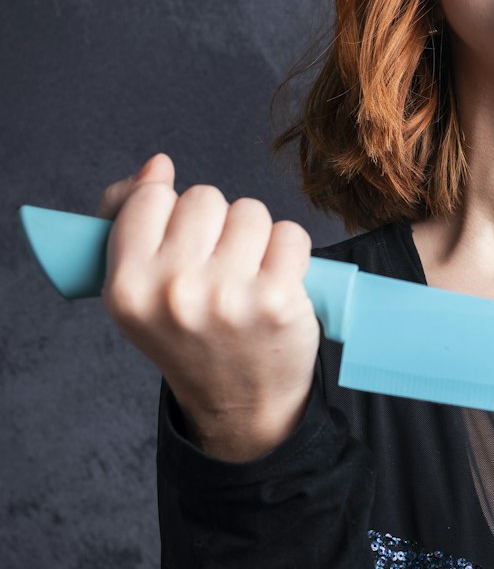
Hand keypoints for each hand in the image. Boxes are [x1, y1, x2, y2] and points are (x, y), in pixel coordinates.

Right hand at [98, 154, 319, 460]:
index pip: (150, 197)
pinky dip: (290, 251)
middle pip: (205, 198)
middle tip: (218, 268)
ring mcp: (228, 296)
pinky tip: (277, 281)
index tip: (180, 242)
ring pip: (250, 211)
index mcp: (127, 286)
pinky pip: (290, 233)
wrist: (239, 404)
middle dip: (217, 224)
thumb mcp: (138, 290)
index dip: (171, 212)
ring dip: (255, 235)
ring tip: (247, 276)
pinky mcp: (278, 300)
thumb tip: (156, 164)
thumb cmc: (189, 334)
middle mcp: (174, 292)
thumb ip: (129, 219)